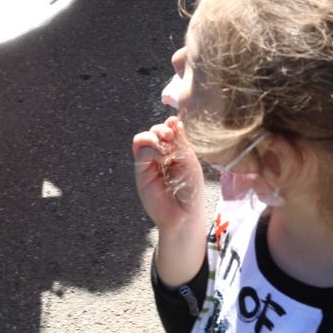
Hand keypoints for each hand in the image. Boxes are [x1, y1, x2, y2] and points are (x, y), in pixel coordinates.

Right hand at [133, 117, 204, 234]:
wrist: (184, 213)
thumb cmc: (191, 189)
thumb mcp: (189, 160)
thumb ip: (180, 141)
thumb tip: (173, 119)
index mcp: (173, 152)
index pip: (166, 130)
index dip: (169, 126)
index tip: (175, 127)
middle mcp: (159, 156)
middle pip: (153, 131)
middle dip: (161, 129)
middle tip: (169, 137)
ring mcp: (149, 164)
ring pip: (142, 138)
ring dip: (153, 136)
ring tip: (164, 147)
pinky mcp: (141, 172)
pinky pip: (141, 151)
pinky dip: (152, 149)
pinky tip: (162, 158)